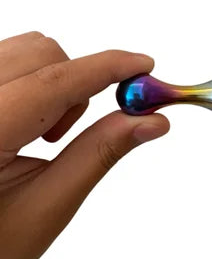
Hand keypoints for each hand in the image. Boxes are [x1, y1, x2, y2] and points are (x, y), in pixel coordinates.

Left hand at [0, 32, 168, 258]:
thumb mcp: (44, 208)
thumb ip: (99, 153)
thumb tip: (149, 120)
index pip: (55, 82)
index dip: (108, 67)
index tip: (144, 66)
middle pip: (41, 54)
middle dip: (73, 84)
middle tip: (64, 135)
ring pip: (24, 50)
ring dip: (50, 79)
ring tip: (37, 131)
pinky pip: (7, 59)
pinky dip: (29, 79)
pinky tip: (21, 122)